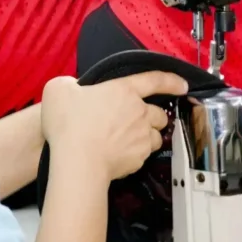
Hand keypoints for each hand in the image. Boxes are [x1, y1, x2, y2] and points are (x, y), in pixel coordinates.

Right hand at [41, 72, 188, 181]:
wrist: (78, 161)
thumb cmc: (69, 123)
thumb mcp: (58, 90)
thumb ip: (69, 85)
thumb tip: (73, 88)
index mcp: (124, 90)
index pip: (155, 80)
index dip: (171, 81)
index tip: (183, 85)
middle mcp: (139, 112)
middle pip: (161, 113)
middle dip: (154, 116)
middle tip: (139, 120)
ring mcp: (142, 138)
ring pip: (156, 136)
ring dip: (149, 136)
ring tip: (132, 140)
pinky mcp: (138, 159)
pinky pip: (145, 154)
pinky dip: (138, 154)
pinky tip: (121, 156)